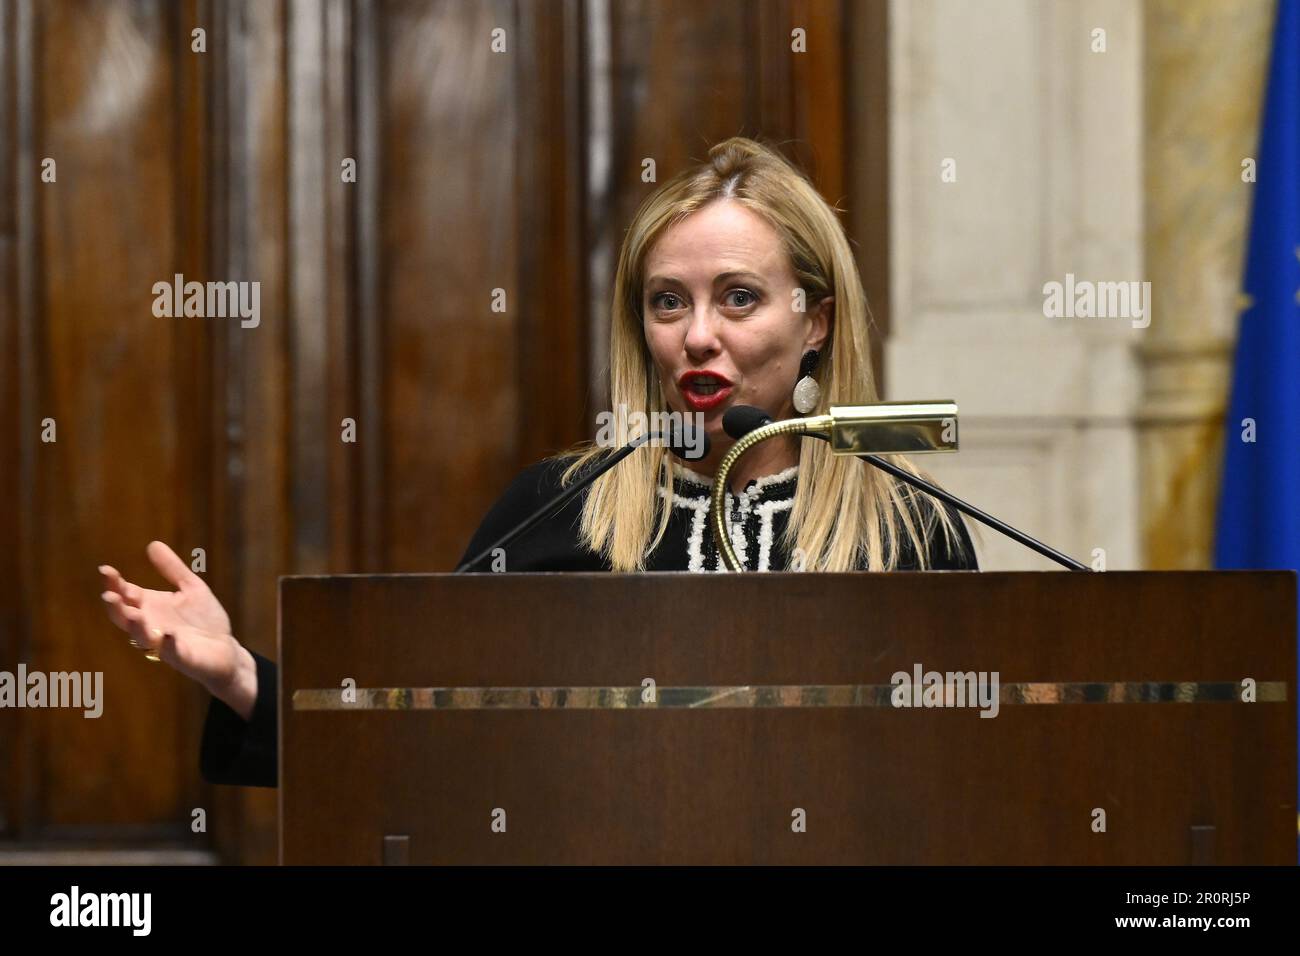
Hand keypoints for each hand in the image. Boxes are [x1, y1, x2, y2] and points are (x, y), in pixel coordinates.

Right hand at [99, 541, 256, 720]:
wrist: (226, 649)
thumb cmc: (203, 619)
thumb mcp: (190, 587)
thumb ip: (172, 569)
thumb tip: (153, 544)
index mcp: (150, 606)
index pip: (125, 594)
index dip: (114, 583)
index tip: (105, 570)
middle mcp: (151, 625)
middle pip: (125, 616)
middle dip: (116, 607)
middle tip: (109, 595)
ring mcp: (164, 643)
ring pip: (142, 637)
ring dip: (136, 627)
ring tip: (133, 615)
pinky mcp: (182, 657)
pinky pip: (171, 652)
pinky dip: (167, 645)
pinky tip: (167, 635)